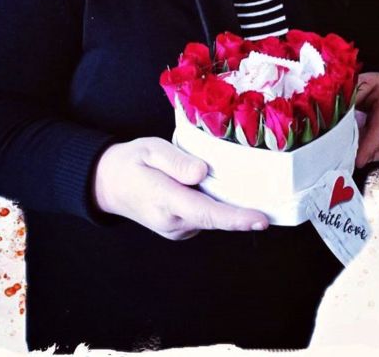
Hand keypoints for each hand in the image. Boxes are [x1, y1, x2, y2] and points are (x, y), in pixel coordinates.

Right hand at [93, 136, 268, 239]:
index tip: (261, 219)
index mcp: (164, 199)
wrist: (109, 184)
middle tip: (270, 195)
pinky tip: (217, 187)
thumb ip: (176, 162)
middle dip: (242, 209)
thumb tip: (201, 172)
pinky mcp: (181, 229)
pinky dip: (217, 204)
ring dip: (227, 203)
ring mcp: (176, 229)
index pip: (205, 212)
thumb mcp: (150, 149)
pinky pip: (206, 217)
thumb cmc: (132, 162)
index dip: (236, 218)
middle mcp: (172, 221)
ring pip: (212, 217)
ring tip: (234, 181)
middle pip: (216, 217)